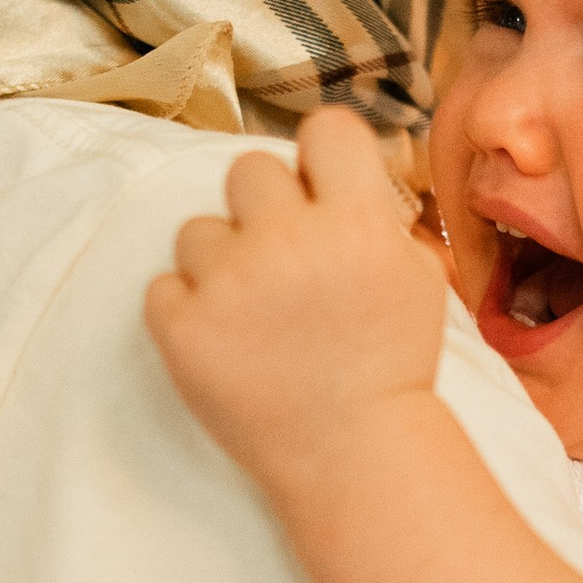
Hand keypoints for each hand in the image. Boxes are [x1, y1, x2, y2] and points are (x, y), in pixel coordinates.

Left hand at [145, 108, 447, 497]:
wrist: (352, 453)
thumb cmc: (388, 366)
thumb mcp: (417, 281)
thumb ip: (378, 218)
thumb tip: (346, 175)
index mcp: (357, 223)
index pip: (325, 129)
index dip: (320, 157)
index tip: (320, 188)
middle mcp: (291, 242)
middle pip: (248, 168)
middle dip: (261, 209)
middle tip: (282, 260)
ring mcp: (230, 284)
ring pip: (197, 228)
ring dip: (219, 262)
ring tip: (254, 313)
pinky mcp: (182, 328)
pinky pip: (164, 285)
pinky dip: (187, 311)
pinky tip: (227, 342)